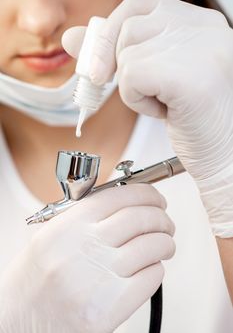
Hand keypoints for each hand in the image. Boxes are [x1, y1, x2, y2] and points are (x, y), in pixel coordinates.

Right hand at [0, 184, 174, 332]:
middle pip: (141, 218)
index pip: (119, 196)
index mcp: (67, 226)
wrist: (18, 322)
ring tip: (164, 245)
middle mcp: (83, 248)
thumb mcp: (52, 236)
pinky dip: (157, 269)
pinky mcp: (110, 308)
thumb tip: (128, 204)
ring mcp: (98, 279)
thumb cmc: (35, 280)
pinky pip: (151, 277)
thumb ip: (87, 218)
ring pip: (153, 246)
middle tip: (166, 221)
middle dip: (162, 217)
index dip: (146, 194)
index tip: (156, 199)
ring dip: (165, 243)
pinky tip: (150, 268)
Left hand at [62, 0, 232, 236]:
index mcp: (200, 24)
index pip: (139, 7)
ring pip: (127, 54)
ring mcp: (198, 48)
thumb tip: (71, 38)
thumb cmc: (194, 120)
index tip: (102, 63)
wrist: (224, 155)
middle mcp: (204, 28)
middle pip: (128, 28)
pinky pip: (131, 76)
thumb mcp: (153, 78)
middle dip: (118, 66)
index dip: (111, 32)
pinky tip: (165, 112)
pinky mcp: (186, 74)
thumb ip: (115, 52)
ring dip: (134, 89)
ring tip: (165, 103)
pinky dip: (138, 101)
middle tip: (140, 92)